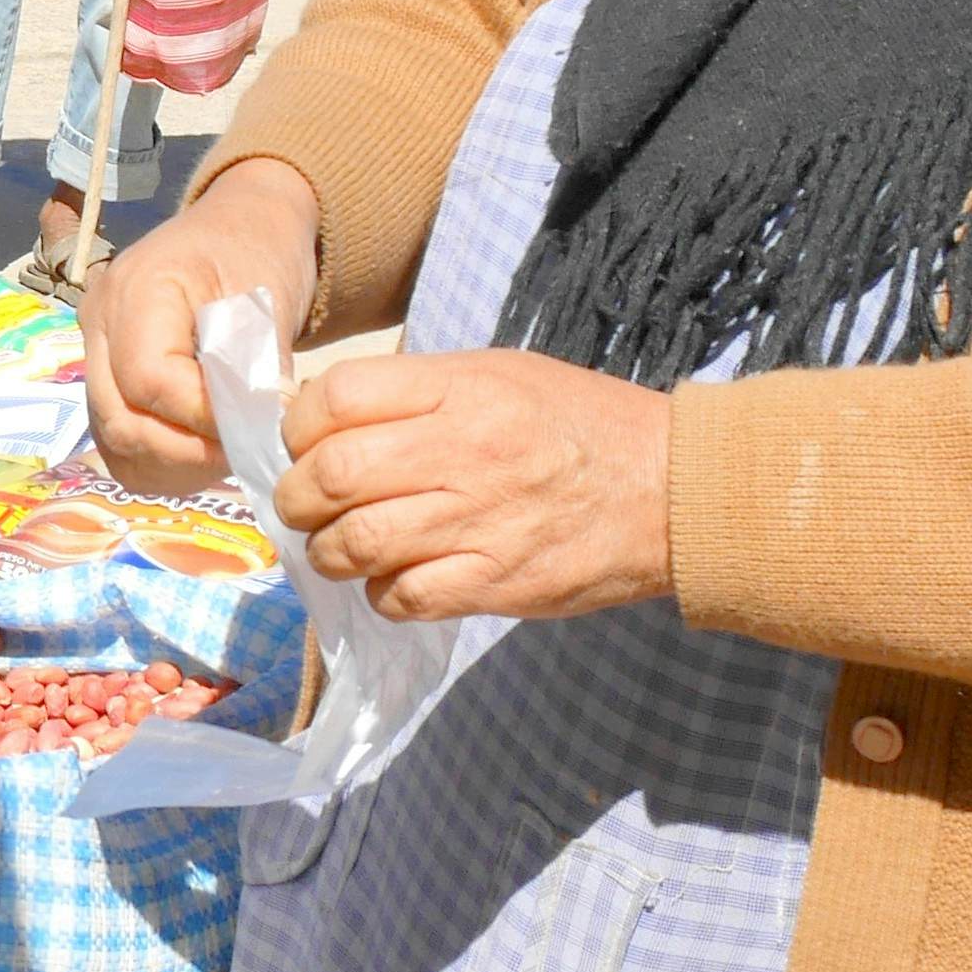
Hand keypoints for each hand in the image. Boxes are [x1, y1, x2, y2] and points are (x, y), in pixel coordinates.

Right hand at [81, 158, 319, 494]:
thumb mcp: (267, 297)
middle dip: (188, 450)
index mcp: (135, 288)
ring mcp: (94, 356)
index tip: (256, 423)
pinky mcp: (105, 384)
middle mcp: (98, 324)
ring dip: (175, 463)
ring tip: (228, 452)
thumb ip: (255, 362)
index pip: (149, 378)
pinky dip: (163, 463)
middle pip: (120, 418)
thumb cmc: (257, 253)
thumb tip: (255, 428)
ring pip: (115, 441)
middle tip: (247, 449)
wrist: (240, 229)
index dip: (201, 415)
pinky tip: (204, 453)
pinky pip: (119, 446)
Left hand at [274, 350, 674, 624]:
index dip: (300, 425)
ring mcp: (480, 521)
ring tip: (340, 547)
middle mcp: (463, 451)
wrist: (674, 489)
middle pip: (331, 475)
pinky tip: (394, 580)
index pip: (336, 397)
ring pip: (355, 544)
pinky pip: (403, 597)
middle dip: (297, 497)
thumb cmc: (579, 423)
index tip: (304, 443)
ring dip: (329, 552)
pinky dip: (381, 594)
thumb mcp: (498, 375)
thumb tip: (324, 416)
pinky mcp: (498, 582)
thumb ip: (417, 392)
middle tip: (304, 505)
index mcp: (460, 390)